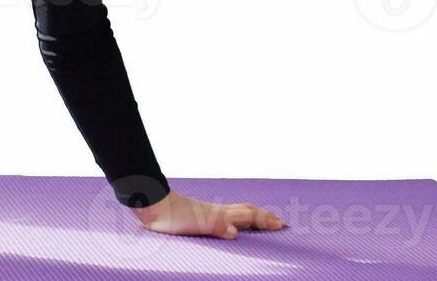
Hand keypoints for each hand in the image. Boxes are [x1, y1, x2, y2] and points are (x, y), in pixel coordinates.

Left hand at [132, 190, 286, 240]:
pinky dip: (235, 220)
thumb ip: (217, 225)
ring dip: (252, 216)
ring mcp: (209, 214)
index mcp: (222, 215)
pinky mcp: (199, 218)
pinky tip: (230, 224)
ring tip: (261, 220)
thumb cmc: (173, 216)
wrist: (153, 205)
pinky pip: (225, 217)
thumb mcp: (197, 223)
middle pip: (247, 212)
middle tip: (280, 222)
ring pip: (236, 212)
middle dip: (264, 217)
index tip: (283, 224)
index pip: (250, 216)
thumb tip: (236, 232)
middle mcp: (219, 213)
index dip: (266, 220)